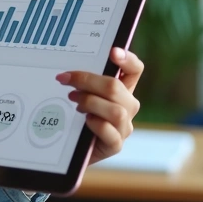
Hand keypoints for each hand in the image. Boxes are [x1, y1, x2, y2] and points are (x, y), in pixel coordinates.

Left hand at [56, 47, 143, 164]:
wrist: (70, 149)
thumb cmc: (76, 118)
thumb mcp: (81, 94)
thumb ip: (84, 82)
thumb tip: (69, 70)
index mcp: (122, 90)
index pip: (134, 70)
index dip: (128, 59)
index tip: (112, 52)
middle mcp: (127, 107)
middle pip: (117, 88)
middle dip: (89, 81)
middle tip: (67, 80)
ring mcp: (123, 127)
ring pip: (116, 111)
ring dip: (91, 103)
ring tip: (74, 101)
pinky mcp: (115, 145)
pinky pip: (111, 133)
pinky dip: (97, 125)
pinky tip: (85, 121)